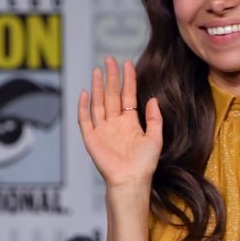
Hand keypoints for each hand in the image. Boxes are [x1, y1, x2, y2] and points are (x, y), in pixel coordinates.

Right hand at [78, 57, 162, 187]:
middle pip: (111, 95)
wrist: (130, 181)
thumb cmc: (144, 164)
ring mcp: (102, 130)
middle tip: (109, 59)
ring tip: (98, 70)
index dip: (127, 80)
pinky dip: (83, 106)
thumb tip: (153, 99)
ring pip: (98, 103)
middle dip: (111, 77)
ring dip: (98, 87)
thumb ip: (154, 119)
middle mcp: (115, 124)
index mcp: (130, 123)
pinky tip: (85, 92)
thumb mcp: (155, 138)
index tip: (127, 64)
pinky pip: (85, 120)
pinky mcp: (91, 139)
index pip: (127, 96)